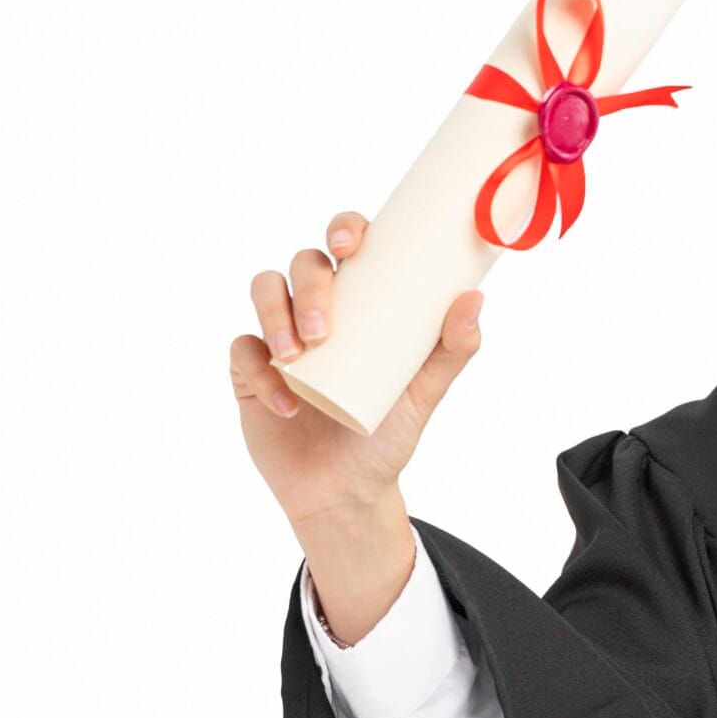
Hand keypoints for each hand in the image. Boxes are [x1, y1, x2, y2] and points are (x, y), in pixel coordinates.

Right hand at [230, 210, 484, 524]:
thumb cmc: (389, 430)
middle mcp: (317, 308)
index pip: (346, 245)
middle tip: (326, 328)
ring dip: (276, 316)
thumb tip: (474, 297)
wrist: (349, 489)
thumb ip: (455, 348)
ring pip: (264, 293)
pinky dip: (261, 373)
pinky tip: (285, 402)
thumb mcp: (426, 390)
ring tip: (298, 354)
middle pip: (302, 265)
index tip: (351, 246)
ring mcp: (279, 337)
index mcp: (361, 299)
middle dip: (310, 286)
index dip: (344, 229)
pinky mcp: (249, 372)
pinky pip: (242, 355)